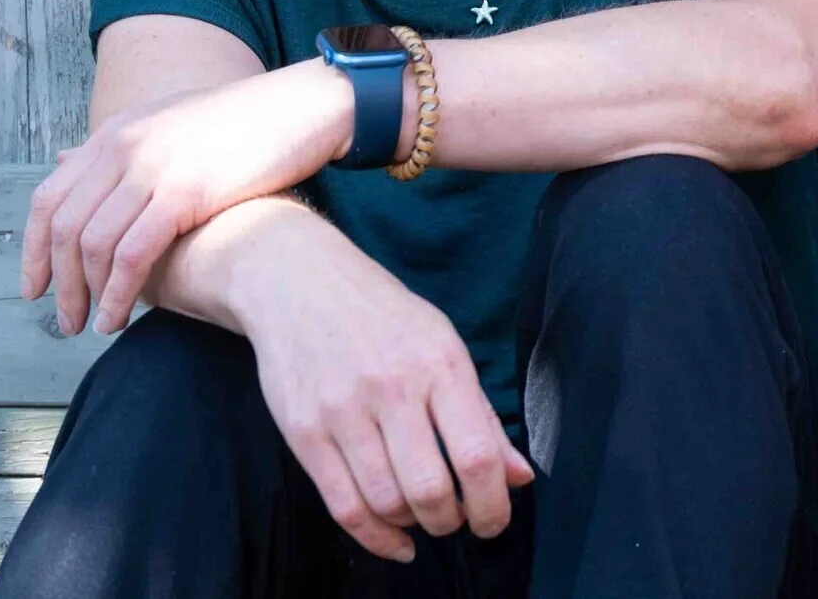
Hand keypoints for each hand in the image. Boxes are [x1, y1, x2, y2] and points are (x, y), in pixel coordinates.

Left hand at [19, 60, 350, 334]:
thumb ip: (120, 146)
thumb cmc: (242, 123)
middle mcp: (124, 146)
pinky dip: (118, 293)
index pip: (49, 196)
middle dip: (57, 282)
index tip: (35, 287)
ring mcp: (152, 167)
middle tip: (64, 319)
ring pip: (92, 245)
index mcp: (117, 131)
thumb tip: (67, 158)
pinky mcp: (184, 191)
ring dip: (86, 295)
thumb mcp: (169, 121)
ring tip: (92, 326)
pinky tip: (120, 317)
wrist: (299, 109)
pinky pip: (133, 254)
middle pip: (63, 226)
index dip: (33, 249)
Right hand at [237, 208, 534, 563]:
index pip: (476, 455)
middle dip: (452, 521)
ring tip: (421, 512)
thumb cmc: (381, 313)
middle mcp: (390, 386)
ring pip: (387, 503)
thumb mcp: (441, 343)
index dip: (493, 505)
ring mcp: (342, 410)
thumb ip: (481, 414)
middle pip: (430, 490)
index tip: (494, 519)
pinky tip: (395, 537)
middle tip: (456, 517)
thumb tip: (519, 479)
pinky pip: (343, 507)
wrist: (298, 280)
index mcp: (437, 362)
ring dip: (414, 524)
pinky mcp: (303, 432)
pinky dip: (375, 537)